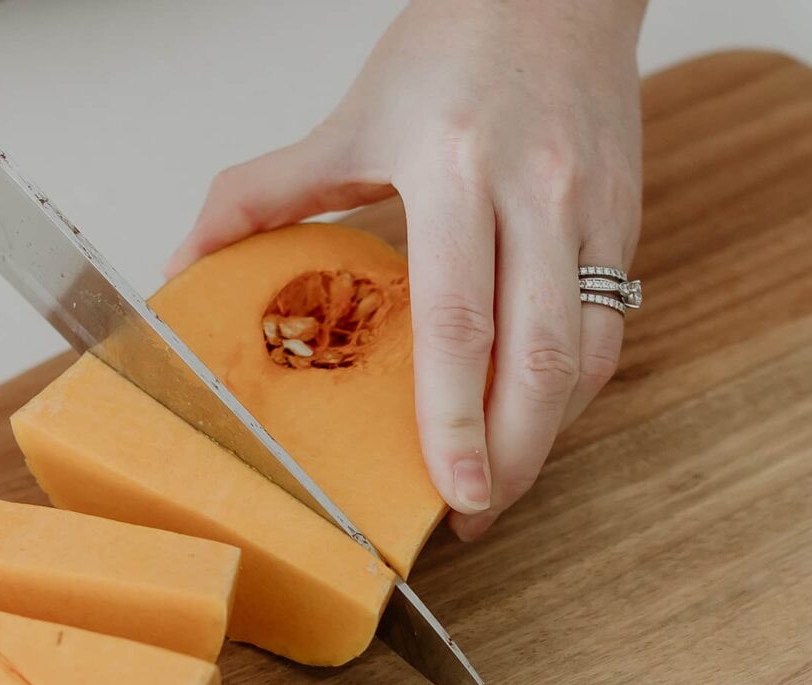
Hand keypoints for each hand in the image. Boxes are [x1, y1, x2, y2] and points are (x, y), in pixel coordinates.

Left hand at [168, 0, 645, 540]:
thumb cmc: (455, 46)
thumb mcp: (350, 118)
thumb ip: (262, 193)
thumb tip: (186, 261)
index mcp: (455, 168)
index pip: (459, 323)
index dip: (455, 421)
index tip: (449, 490)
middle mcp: (536, 193)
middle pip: (538, 360)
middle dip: (512, 457)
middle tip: (473, 511)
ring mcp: (591, 212)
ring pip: (586, 356)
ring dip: (546, 436)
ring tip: (500, 481)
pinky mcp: (625, 222)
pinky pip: (608, 329)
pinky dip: (573, 390)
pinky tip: (534, 418)